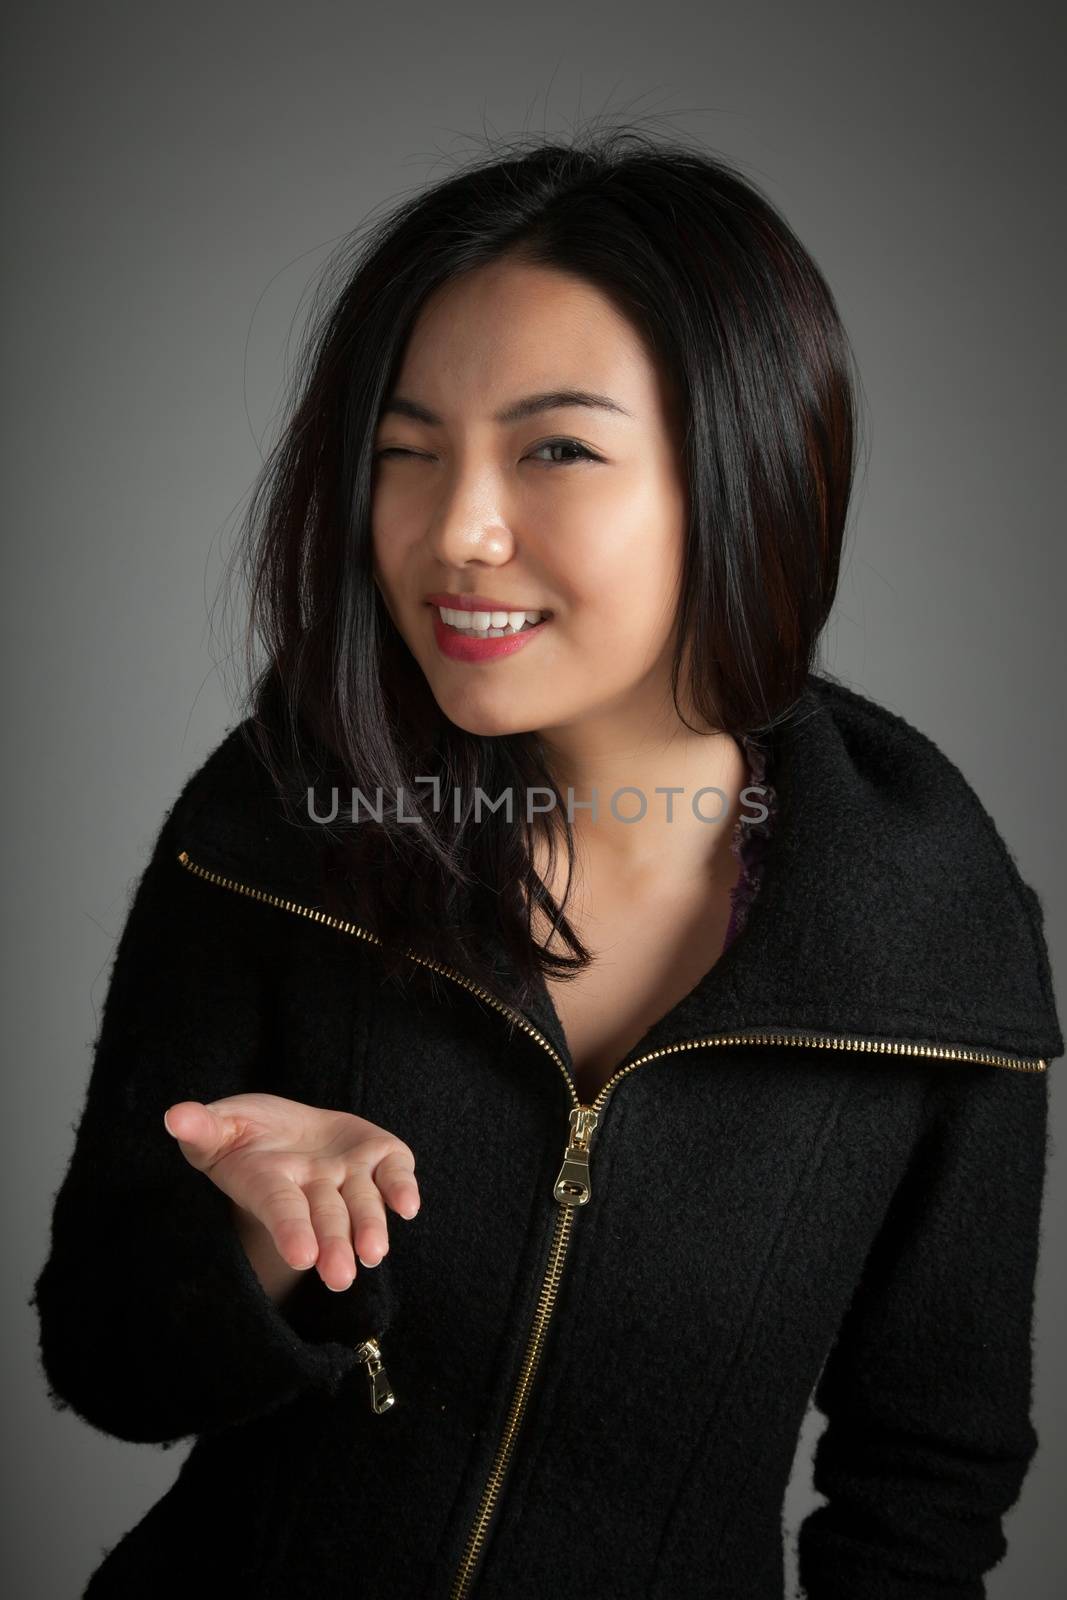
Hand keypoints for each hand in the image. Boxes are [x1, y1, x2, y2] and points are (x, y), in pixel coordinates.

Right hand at [162, 1093, 419, 1291]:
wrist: (286, 1130)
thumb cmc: (244, 1134)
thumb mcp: (218, 1127)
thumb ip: (202, 1127)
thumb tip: (173, 1116)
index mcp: (271, 1183)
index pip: (281, 1209)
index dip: (290, 1230)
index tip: (301, 1258)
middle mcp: (314, 1188)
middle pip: (326, 1218)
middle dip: (334, 1244)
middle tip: (341, 1277)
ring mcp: (349, 1174)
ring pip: (363, 1204)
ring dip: (369, 1226)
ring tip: (374, 1254)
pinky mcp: (379, 1155)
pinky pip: (394, 1172)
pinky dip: (402, 1187)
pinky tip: (409, 1206)